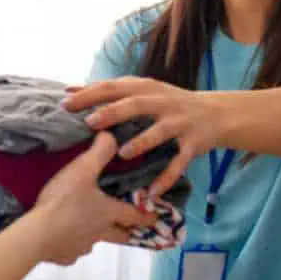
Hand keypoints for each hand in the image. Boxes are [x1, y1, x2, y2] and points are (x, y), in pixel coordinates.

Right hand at [23, 133, 157, 265]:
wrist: (37, 235)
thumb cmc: (63, 201)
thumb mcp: (82, 170)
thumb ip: (99, 152)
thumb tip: (111, 136)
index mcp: (108, 212)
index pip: (136, 216)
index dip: (147, 216)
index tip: (156, 218)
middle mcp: (100, 233)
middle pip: (120, 236)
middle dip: (127, 232)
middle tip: (129, 229)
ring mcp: (82, 247)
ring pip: (95, 243)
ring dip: (96, 236)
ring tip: (85, 227)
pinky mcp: (65, 256)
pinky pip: (72, 251)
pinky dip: (71, 244)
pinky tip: (61, 237)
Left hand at [63, 77, 233, 195]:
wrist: (215, 113)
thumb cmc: (168, 102)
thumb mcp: (142, 90)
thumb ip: (110, 91)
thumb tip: (71, 90)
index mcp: (145, 88)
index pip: (113, 87)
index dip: (90, 95)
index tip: (65, 104)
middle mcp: (162, 103)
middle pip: (135, 105)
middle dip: (112, 112)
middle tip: (90, 122)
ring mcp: (178, 123)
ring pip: (159, 132)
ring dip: (142, 142)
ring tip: (123, 154)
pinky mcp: (192, 144)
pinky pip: (179, 163)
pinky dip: (167, 178)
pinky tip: (153, 192)